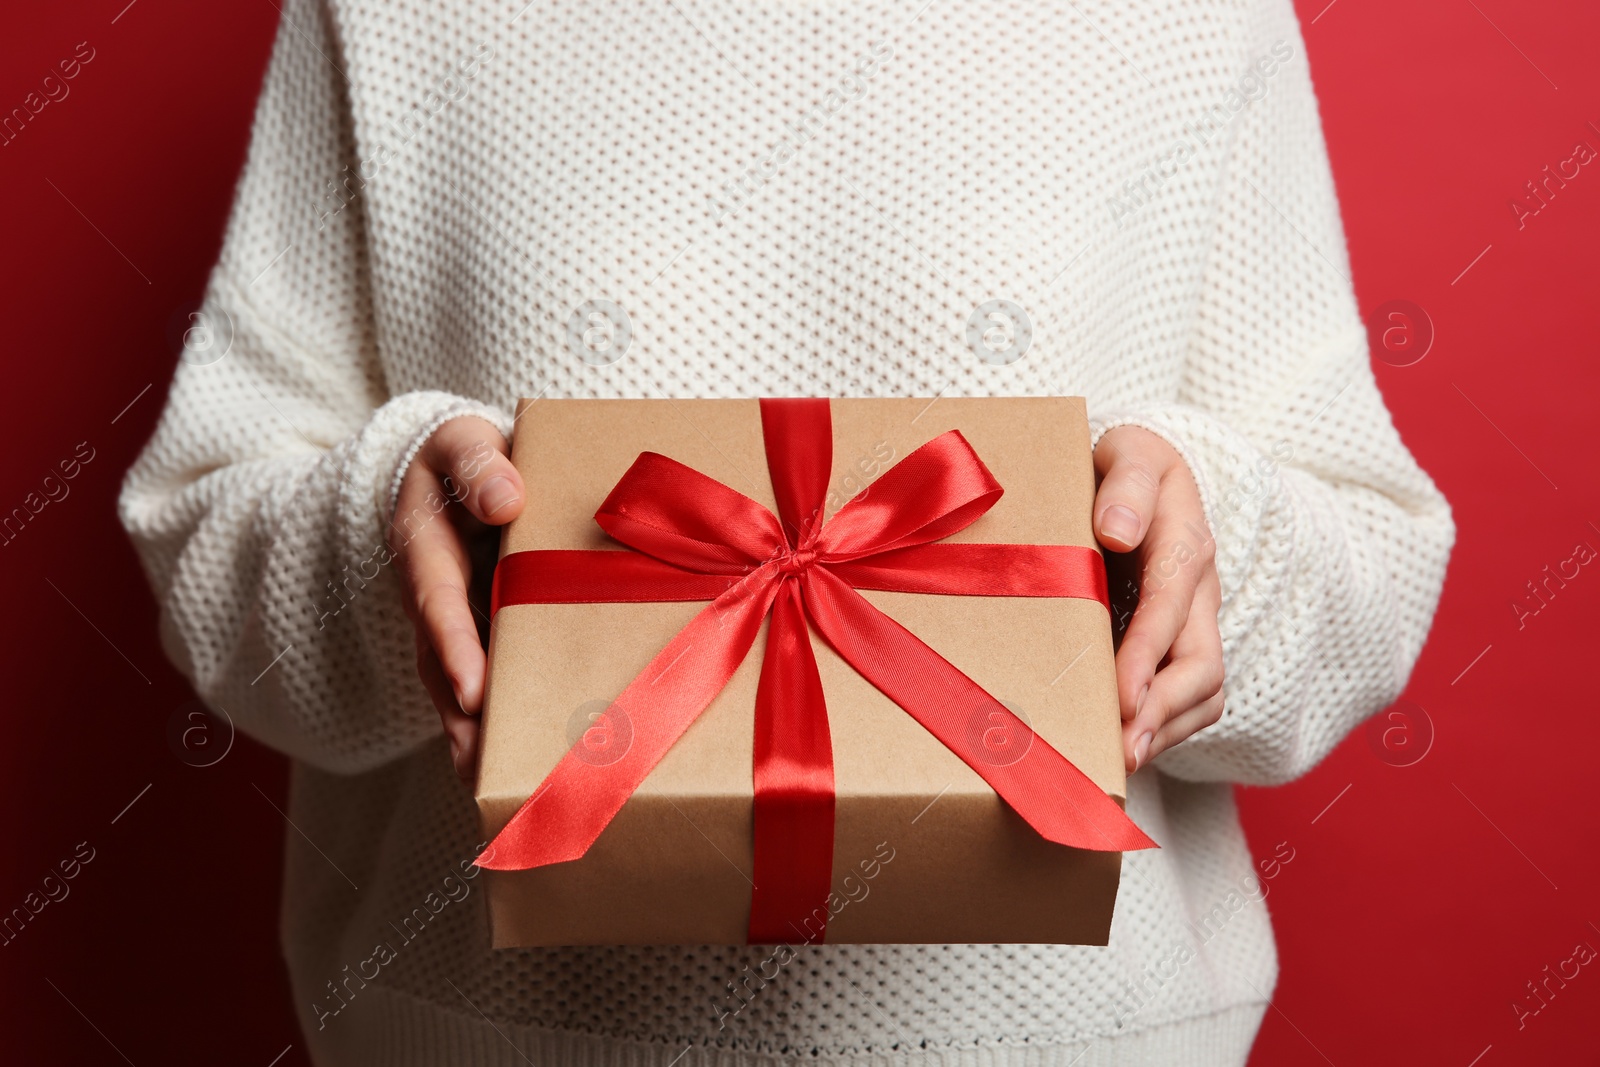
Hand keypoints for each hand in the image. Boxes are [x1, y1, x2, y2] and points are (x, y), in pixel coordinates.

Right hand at [391, 417, 523, 780]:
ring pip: (464, 688)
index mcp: (426, 550)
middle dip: (464, 719)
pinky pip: (494, 683)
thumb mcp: (463, 440)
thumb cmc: (467, 455)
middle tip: (486, 767)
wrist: (466, 470)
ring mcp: (459, 625)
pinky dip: (505, 723)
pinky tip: (536, 765)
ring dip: (482, 737)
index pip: (438, 604)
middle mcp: (436, 600)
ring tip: (508, 789)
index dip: (455, 648)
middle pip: (445, 667)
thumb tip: (505, 498)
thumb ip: (477, 463)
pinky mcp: (486, 640)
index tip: (475, 691)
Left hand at [1092, 426, 1223, 774]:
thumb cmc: (1121, 463)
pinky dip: (1166, 729)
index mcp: (1185, 539)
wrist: (1144, 473)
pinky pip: (1193, 696)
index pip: (1170, 604)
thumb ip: (1124, 484)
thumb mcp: (1126, 450)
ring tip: (1121, 764)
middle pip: (1202, 663)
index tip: (1121, 697)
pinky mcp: (1187, 641)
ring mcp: (1199, 619)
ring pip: (1204, 689)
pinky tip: (1127, 751)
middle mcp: (1201, 587)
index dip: (1148, 655)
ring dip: (1165, 731)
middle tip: (1120, 752)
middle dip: (1162, 711)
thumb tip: (1115, 531)